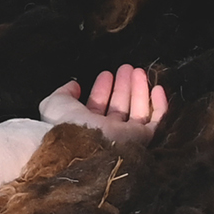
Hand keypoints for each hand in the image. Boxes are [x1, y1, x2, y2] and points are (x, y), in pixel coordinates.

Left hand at [39, 65, 167, 146]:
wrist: (79, 145)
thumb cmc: (63, 124)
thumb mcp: (54, 103)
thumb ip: (64, 92)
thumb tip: (74, 85)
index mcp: (85, 126)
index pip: (97, 105)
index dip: (102, 88)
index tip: (106, 73)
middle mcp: (106, 132)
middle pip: (119, 106)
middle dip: (123, 86)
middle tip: (126, 68)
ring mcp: (124, 136)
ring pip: (137, 110)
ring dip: (139, 89)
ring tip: (138, 71)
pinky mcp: (141, 138)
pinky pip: (155, 121)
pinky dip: (159, 105)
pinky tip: (157, 88)